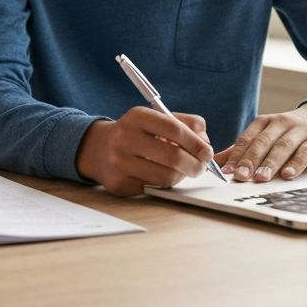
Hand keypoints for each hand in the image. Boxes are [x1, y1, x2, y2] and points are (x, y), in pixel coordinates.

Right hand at [76, 107, 214, 197]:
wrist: (99, 149)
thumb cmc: (136, 133)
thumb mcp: (155, 119)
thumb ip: (184, 124)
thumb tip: (205, 141)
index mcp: (137, 116)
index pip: (174, 129)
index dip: (196, 143)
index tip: (208, 152)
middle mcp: (125, 137)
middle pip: (173, 156)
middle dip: (195, 165)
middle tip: (201, 167)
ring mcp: (119, 162)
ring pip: (165, 177)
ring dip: (181, 177)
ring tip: (183, 172)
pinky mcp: (118, 184)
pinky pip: (152, 189)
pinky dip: (163, 185)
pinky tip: (161, 176)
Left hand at [218, 102, 306, 182]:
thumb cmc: (290, 131)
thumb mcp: (268, 134)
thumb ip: (246, 148)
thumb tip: (218, 162)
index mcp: (264, 121)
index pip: (246, 139)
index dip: (235, 155)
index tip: (226, 172)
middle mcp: (280, 123)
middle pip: (262, 142)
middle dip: (250, 160)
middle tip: (240, 176)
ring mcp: (299, 130)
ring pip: (282, 147)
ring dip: (270, 163)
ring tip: (260, 178)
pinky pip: (305, 152)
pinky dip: (295, 164)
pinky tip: (287, 175)